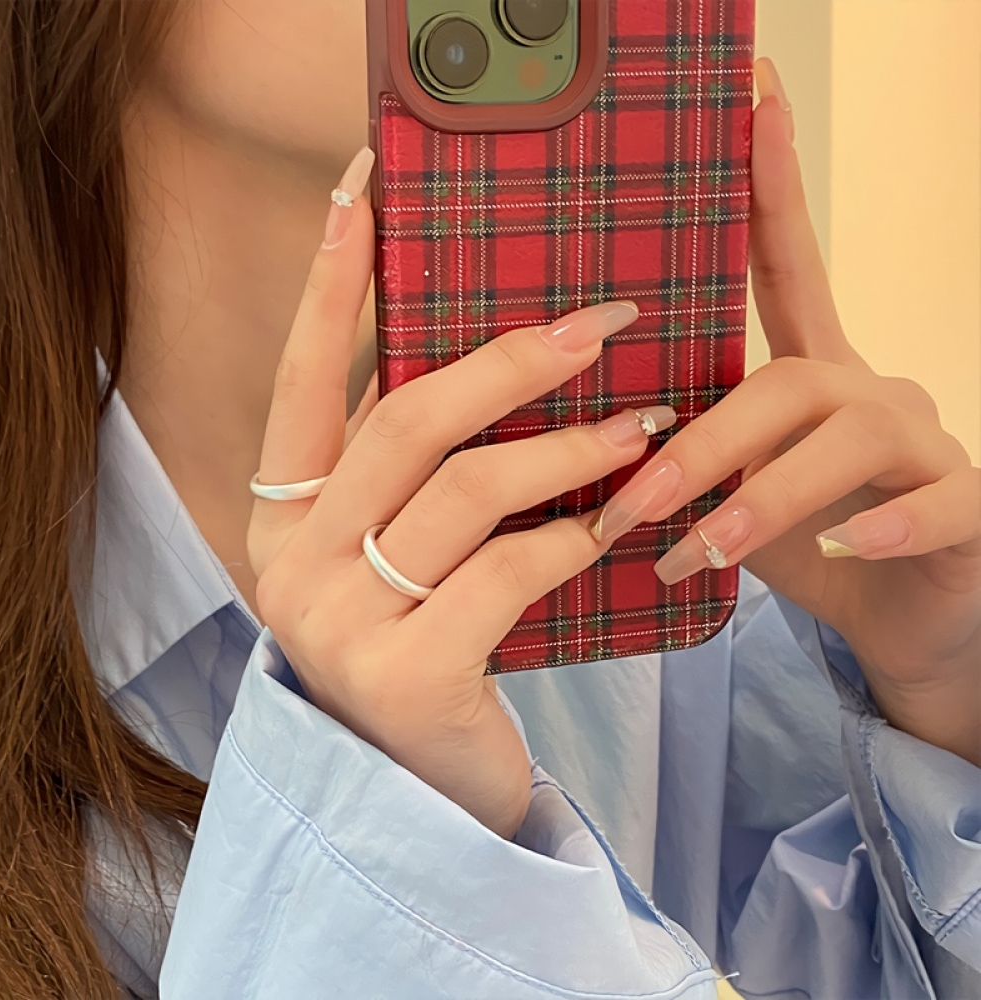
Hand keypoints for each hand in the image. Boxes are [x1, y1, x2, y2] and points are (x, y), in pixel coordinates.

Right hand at [247, 151, 673, 837]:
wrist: (423, 792)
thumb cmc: (427, 649)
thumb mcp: (405, 555)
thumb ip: (422, 475)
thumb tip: (503, 364)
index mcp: (286, 519)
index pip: (303, 380)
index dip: (333, 286)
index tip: (361, 191)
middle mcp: (293, 563)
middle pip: (406, 421)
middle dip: (511, 361)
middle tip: (602, 324)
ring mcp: (339, 624)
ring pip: (469, 492)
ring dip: (569, 448)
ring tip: (647, 423)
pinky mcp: (405, 676)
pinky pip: (510, 574)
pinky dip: (574, 539)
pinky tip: (618, 522)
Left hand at [593, 60, 980, 764]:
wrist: (898, 622)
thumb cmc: (806, 545)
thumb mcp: (734, 494)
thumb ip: (692, 456)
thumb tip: (595, 439)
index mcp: (811, 375)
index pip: (788, 265)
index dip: (771, 183)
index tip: (754, 93)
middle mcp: (869, 388)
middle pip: (787, 377)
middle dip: (702, 442)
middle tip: (631, 506)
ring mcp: (925, 442)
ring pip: (850, 434)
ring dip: (765, 494)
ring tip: (700, 551)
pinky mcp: (969, 504)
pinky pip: (940, 498)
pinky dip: (890, 521)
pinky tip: (849, 545)